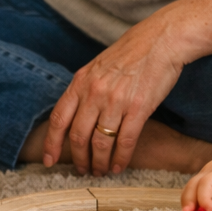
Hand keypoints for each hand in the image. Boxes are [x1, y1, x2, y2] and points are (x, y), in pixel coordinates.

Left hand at [42, 16, 183, 175]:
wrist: (162, 39)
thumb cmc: (133, 51)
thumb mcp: (99, 65)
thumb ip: (86, 88)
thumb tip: (77, 114)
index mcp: (81, 81)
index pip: (58, 119)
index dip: (52, 144)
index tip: (49, 160)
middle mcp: (94, 92)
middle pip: (78, 136)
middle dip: (78, 159)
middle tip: (82, 170)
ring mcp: (115, 101)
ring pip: (100, 143)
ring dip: (99, 162)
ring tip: (100, 170)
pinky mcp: (138, 108)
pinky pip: (125, 142)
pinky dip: (120, 159)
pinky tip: (119, 166)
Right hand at [181, 147, 211, 210]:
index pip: (208, 181)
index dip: (204, 196)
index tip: (209, 209)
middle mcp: (211, 170)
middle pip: (193, 184)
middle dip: (188, 201)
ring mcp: (205, 173)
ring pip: (189, 186)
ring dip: (187, 202)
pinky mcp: (202, 179)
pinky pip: (192, 189)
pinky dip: (189, 201)